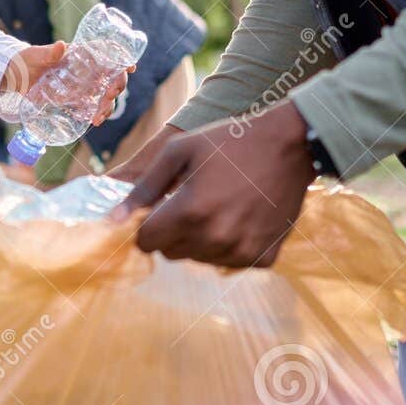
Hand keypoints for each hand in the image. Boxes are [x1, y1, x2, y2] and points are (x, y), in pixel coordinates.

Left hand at [1, 43, 133, 126]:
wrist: (14, 79)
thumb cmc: (25, 61)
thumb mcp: (35, 55)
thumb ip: (48, 53)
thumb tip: (61, 46)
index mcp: (80, 55)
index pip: (107, 54)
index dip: (122, 60)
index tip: (130, 68)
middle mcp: (86, 70)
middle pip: (111, 77)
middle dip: (117, 86)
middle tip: (110, 95)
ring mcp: (82, 86)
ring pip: (105, 94)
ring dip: (109, 105)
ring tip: (100, 116)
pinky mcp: (75, 99)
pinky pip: (93, 106)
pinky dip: (98, 113)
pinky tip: (95, 121)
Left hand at [110, 101, 317, 267]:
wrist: (289, 145)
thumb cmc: (230, 141)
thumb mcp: (181, 151)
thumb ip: (145, 187)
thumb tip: (115, 219)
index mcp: (190, 211)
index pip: (146, 242)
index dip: (148, 224)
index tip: (160, 208)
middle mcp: (215, 238)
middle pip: (171, 253)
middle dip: (173, 231)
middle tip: (192, 201)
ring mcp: (241, 251)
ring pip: (199, 260)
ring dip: (200, 239)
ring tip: (219, 205)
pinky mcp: (262, 258)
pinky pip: (230, 263)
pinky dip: (230, 246)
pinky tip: (240, 217)